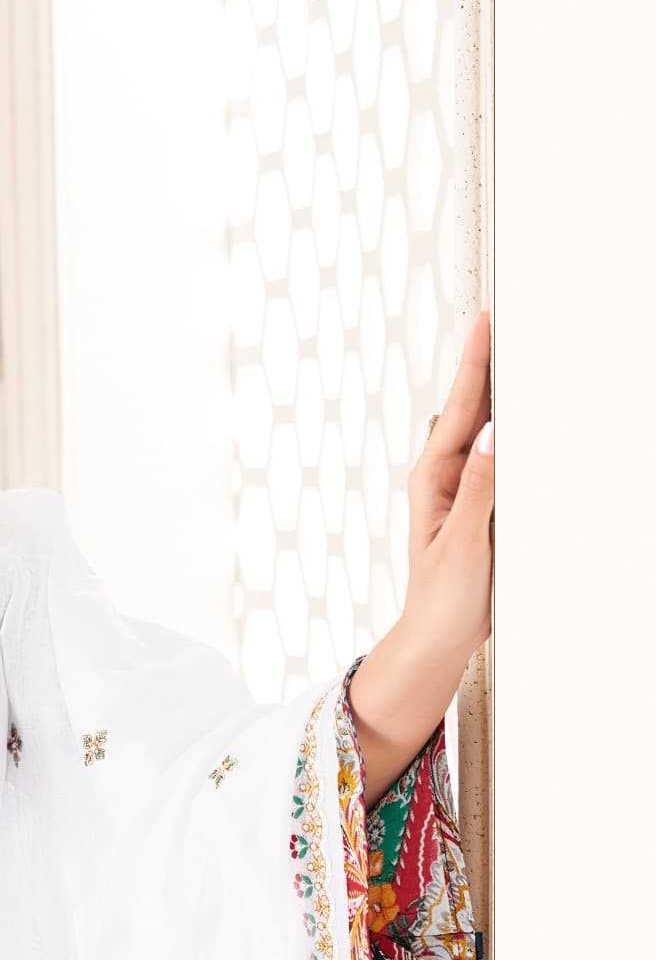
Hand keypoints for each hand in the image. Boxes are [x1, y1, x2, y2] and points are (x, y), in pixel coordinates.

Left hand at [403, 306, 493, 666]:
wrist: (438, 639)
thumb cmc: (442, 598)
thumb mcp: (464, 544)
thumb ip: (480, 490)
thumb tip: (494, 435)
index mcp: (433, 478)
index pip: (461, 409)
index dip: (476, 362)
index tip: (486, 321)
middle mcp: (445, 476)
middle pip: (475, 408)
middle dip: (490, 364)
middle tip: (505, 321)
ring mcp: (463, 489)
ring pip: (488, 431)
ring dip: (503, 395)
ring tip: (519, 355)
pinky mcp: (481, 505)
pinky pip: (501, 460)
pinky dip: (515, 435)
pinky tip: (525, 419)